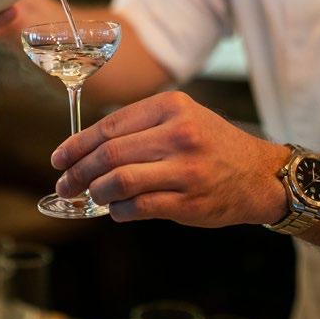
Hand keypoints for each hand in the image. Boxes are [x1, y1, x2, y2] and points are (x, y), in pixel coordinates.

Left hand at [50, 91, 289, 226]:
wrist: (260, 175)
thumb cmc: (213, 145)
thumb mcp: (181, 118)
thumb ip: (139, 128)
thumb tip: (86, 149)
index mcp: (171, 107)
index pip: (109, 125)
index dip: (77, 145)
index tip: (59, 158)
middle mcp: (179, 134)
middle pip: (110, 154)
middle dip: (78, 172)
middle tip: (64, 184)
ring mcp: (186, 169)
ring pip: (121, 181)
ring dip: (96, 192)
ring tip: (90, 197)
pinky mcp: (190, 201)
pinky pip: (140, 207)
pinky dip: (120, 211)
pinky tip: (116, 210)